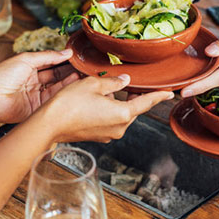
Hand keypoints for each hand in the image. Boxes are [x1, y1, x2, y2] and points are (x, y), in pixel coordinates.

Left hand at [0, 50, 78, 124]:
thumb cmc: (3, 75)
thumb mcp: (27, 59)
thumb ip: (49, 56)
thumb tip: (67, 52)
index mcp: (28, 68)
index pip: (50, 63)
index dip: (63, 61)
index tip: (77, 58)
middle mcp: (33, 82)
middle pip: (55, 76)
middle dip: (69, 72)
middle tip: (84, 68)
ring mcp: (35, 95)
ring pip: (56, 88)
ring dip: (68, 82)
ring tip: (81, 76)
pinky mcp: (37, 108)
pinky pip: (53, 100)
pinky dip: (63, 94)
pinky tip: (73, 87)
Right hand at [46, 75, 173, 142]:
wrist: (48, 125)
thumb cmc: (69, 103)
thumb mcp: (93, 84)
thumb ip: (114, 82)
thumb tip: (126, 81)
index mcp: (123, 114)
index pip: (147, 103)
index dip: (159, 96)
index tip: (170, 93)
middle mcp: (120, 128)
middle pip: (133, 108)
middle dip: (130, 95)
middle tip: (123, 82)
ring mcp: (109, 135)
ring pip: (121, 114)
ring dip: (116, 102)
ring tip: (101, 91)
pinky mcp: (99, 137)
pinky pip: (110, 121)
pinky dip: (108, 110)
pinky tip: (94, 102)